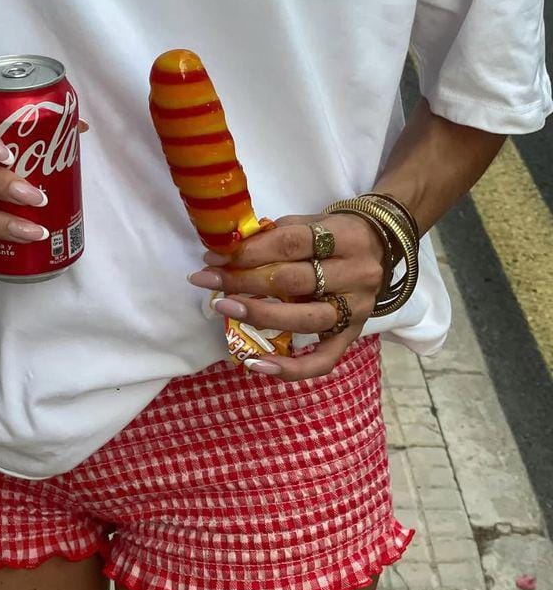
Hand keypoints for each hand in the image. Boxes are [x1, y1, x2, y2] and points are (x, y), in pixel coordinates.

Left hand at [187, 213, 385, 381]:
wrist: (382, 246)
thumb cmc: (336, 232)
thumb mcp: (312, 221)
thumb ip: (276, 234)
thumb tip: (229, 251)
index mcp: (345, 237)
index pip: (292, 243)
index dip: (250, 251)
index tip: (216, 257)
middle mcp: (356, 274)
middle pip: (294, 281)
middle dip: (244, 281)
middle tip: (208, 280)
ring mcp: (356, 309)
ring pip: (305, 319)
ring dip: (259, 315)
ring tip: (224, 307)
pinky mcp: (353, 336)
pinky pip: (323, 361)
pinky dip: (289, 368)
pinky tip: (256, 363)